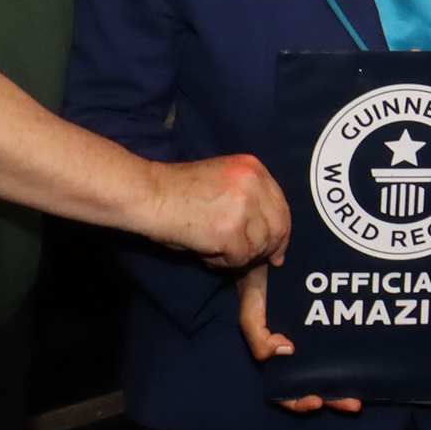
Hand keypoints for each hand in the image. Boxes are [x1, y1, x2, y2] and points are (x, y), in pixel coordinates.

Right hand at [149, 152, 288, 269]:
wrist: (150, 194)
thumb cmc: (178, 191)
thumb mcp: (224, 181)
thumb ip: (249, 199)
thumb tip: (273, 238)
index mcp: (254, 167)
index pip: (280, 206)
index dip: (280, 232)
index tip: (276, 252)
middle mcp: (254, 182)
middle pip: (278, 227)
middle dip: (268, 248)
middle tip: (256, 260)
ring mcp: (244, 205)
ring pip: (259, 246)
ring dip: (239, 254)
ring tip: (213, 246)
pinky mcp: (232, 230)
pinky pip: (240, 259)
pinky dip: (223, 262)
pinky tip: (205, 250)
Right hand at [235, 263, 362, 414]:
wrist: (272, 253)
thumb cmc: (258, 288)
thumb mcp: (251, 315)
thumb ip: (260, 339)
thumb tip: (287, 352)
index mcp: (280, 356)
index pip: (289, 390)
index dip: (300, 402)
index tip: (315, 402)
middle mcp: (301, 351)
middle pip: (318, 385)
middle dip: (334, 399)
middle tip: (352, 404)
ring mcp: (319, 338)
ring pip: (334, 370)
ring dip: (348, 385)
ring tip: (362, 393)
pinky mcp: (334, 323)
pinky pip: (345, 344)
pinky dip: (356, 357)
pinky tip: (368, 362)